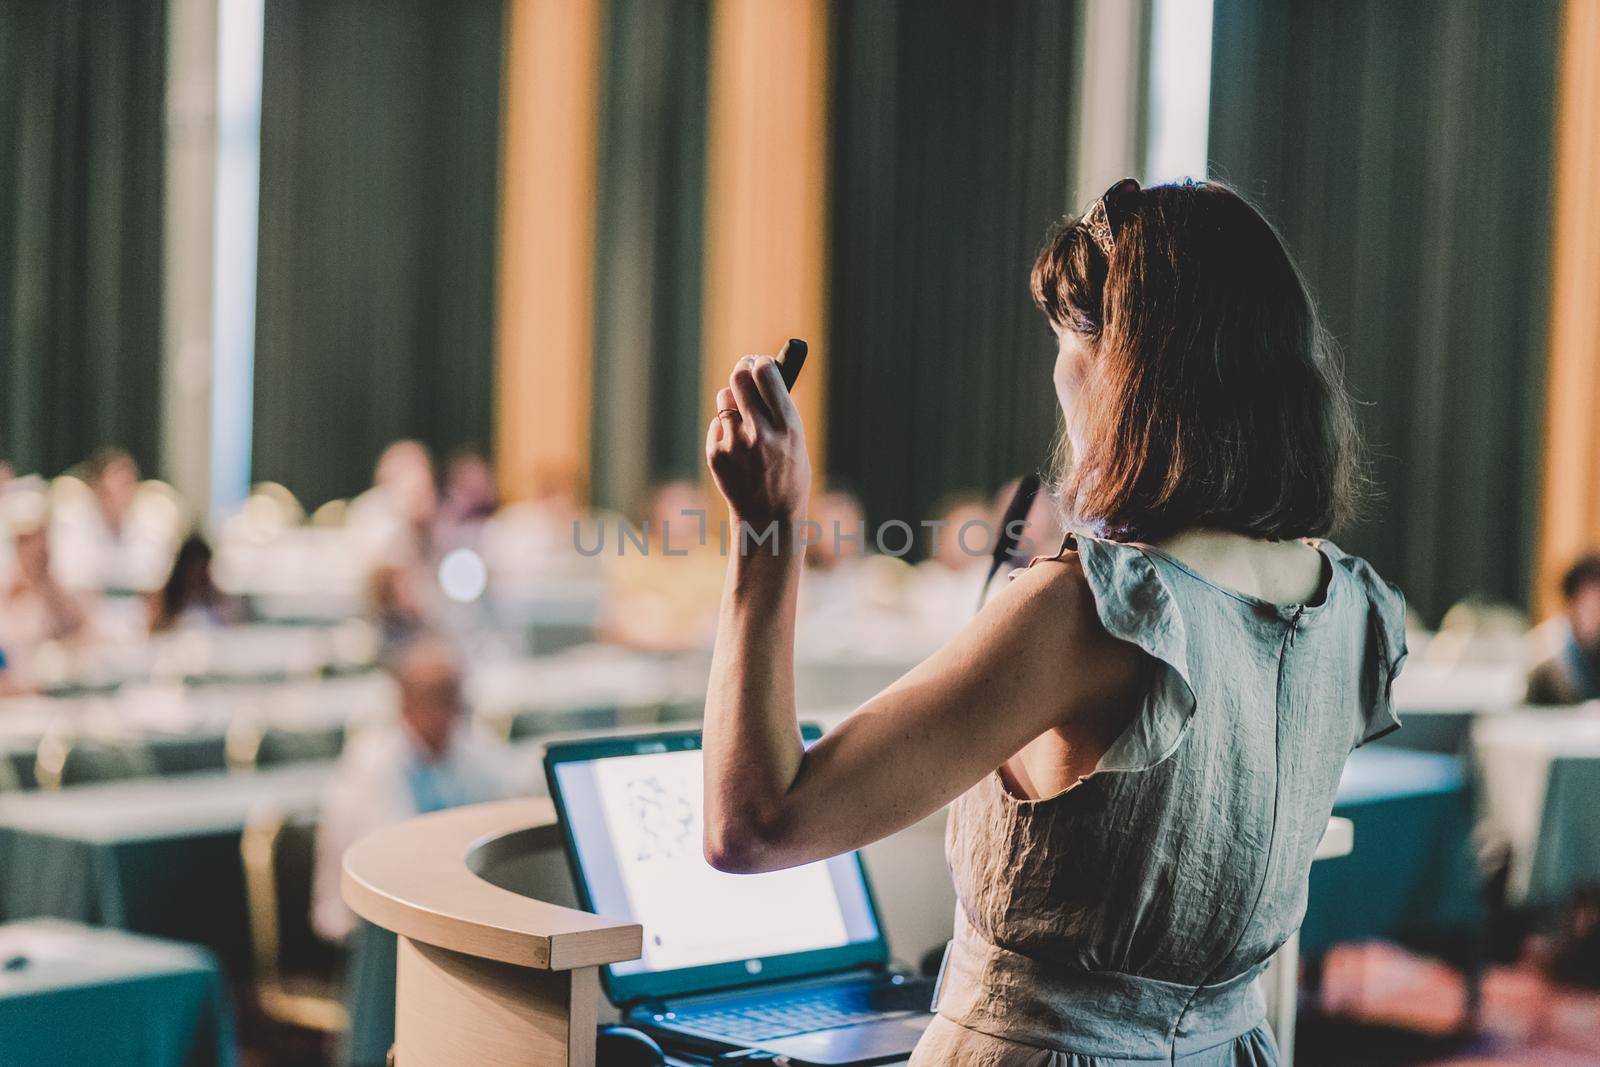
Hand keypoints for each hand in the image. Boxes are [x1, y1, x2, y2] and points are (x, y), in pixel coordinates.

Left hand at [706, 354, 811, 530]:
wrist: (768, 518)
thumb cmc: (787, 476)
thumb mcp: (796, 443)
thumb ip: (779, 411)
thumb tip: (760, 374)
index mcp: (788, 427)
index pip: (766, 374)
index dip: (761, 363)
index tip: (759, 362)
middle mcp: (760, 432)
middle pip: (739, 378)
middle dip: (741, 370)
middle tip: (743, 370)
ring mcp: (735, 444)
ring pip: (724, 399)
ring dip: (732, 401)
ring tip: (743, 420)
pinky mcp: (716, 454)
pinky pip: (717, 425)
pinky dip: (725, 431)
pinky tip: (737, 450)